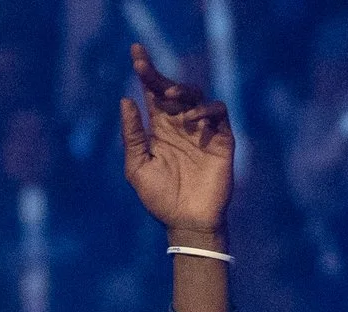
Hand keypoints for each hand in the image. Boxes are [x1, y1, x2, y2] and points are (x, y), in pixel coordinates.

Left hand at [119, 46, 232, 236]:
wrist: (187, 222)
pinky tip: (192, 120)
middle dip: (159, 76)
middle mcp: (181, 124)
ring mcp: (202, 129)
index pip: (152, 94)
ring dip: (181, 91)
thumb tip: (126, 100)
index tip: (135, 53)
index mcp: (159, 129)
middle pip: (172, 90)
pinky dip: (206, 110)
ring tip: (166, 98)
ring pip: (196, 96)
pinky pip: (218, 112)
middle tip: (144, 67)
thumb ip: (132, 136)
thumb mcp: (137, 167)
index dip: (145, 72)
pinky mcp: (221, 138)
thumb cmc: (160, 199)